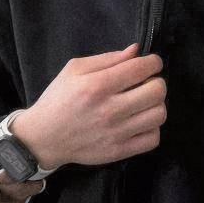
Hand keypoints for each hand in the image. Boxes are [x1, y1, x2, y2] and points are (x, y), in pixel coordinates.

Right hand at [13, 44, 167, 168]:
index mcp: (97, 85)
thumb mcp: (74, 70)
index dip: (154, 62)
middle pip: (156, 91)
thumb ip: (107, 59)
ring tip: (143, 104)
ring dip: (156, 105)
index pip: (141, 69)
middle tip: (146, 84)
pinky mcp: (119, 151)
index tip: (151, 63)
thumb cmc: (59, 99)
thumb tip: (136, 51)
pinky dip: (152, 128)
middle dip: (157, 82)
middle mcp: (109, 110)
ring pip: (159, 115)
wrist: (44, 138)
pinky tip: (140, 122)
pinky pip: (152, 139)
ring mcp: (116, 133)